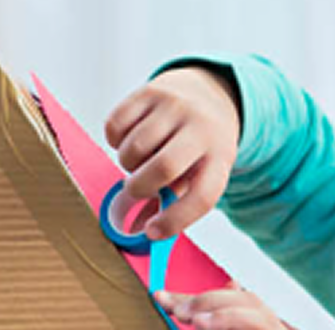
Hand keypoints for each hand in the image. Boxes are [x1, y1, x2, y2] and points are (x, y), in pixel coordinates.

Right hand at [104, 66, 240, 239]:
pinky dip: (114, 141)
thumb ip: (175, 202)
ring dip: (127, 164)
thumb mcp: (201, 174)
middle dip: (141, 187)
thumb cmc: (200, 150)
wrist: (207, 95)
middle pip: (164, 168)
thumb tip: (143, 233)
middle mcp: (201, 130)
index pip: (202, 198)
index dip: (175, 220)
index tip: (152, 233)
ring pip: (135, 147)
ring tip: (137, 163)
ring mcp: (176, 106)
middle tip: (136, 190)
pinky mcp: (149, 90)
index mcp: (220, 159)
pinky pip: (116, 124)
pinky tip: (126, 141)